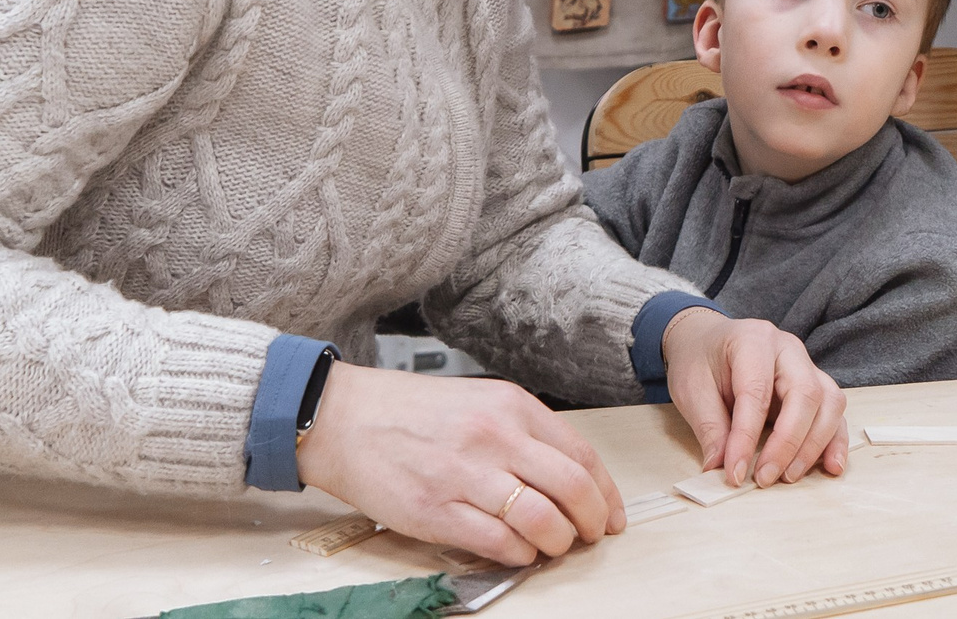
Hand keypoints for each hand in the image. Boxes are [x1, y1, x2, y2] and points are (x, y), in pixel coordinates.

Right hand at [293, 362, 623, 566]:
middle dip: (592, 521)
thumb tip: (565, 476)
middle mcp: (495, 437)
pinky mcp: (436, 511)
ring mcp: (465, 475)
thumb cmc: (410, 412)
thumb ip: (522, 433)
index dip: (607, 492)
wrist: (344, 417)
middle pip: (572, 488)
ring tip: (554, 546)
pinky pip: (498, 543)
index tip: (612, 514)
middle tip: (591, 535)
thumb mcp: (479, 401)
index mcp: (511, 406)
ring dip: (558, 542)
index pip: (581, 454)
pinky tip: (518, 552)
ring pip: (541, 520)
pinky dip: (520, 555)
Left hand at [661, 308, 846, 488]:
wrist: (708, 342)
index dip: (747, 436)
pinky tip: (830, 467)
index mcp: (753, 340)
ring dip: (814, 445)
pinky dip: (835, 442)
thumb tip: (721, 466)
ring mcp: (807, 366)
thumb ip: (709, 427)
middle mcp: (788, 349)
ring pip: (830, 403)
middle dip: (788, 443)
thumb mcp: (692, 389)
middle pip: (806, 394)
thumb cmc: (701, 360)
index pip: (757, 392)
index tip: (735, 472)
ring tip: (789, 476)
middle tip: (765, 477)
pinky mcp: (816, 387)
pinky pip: (835, 414)